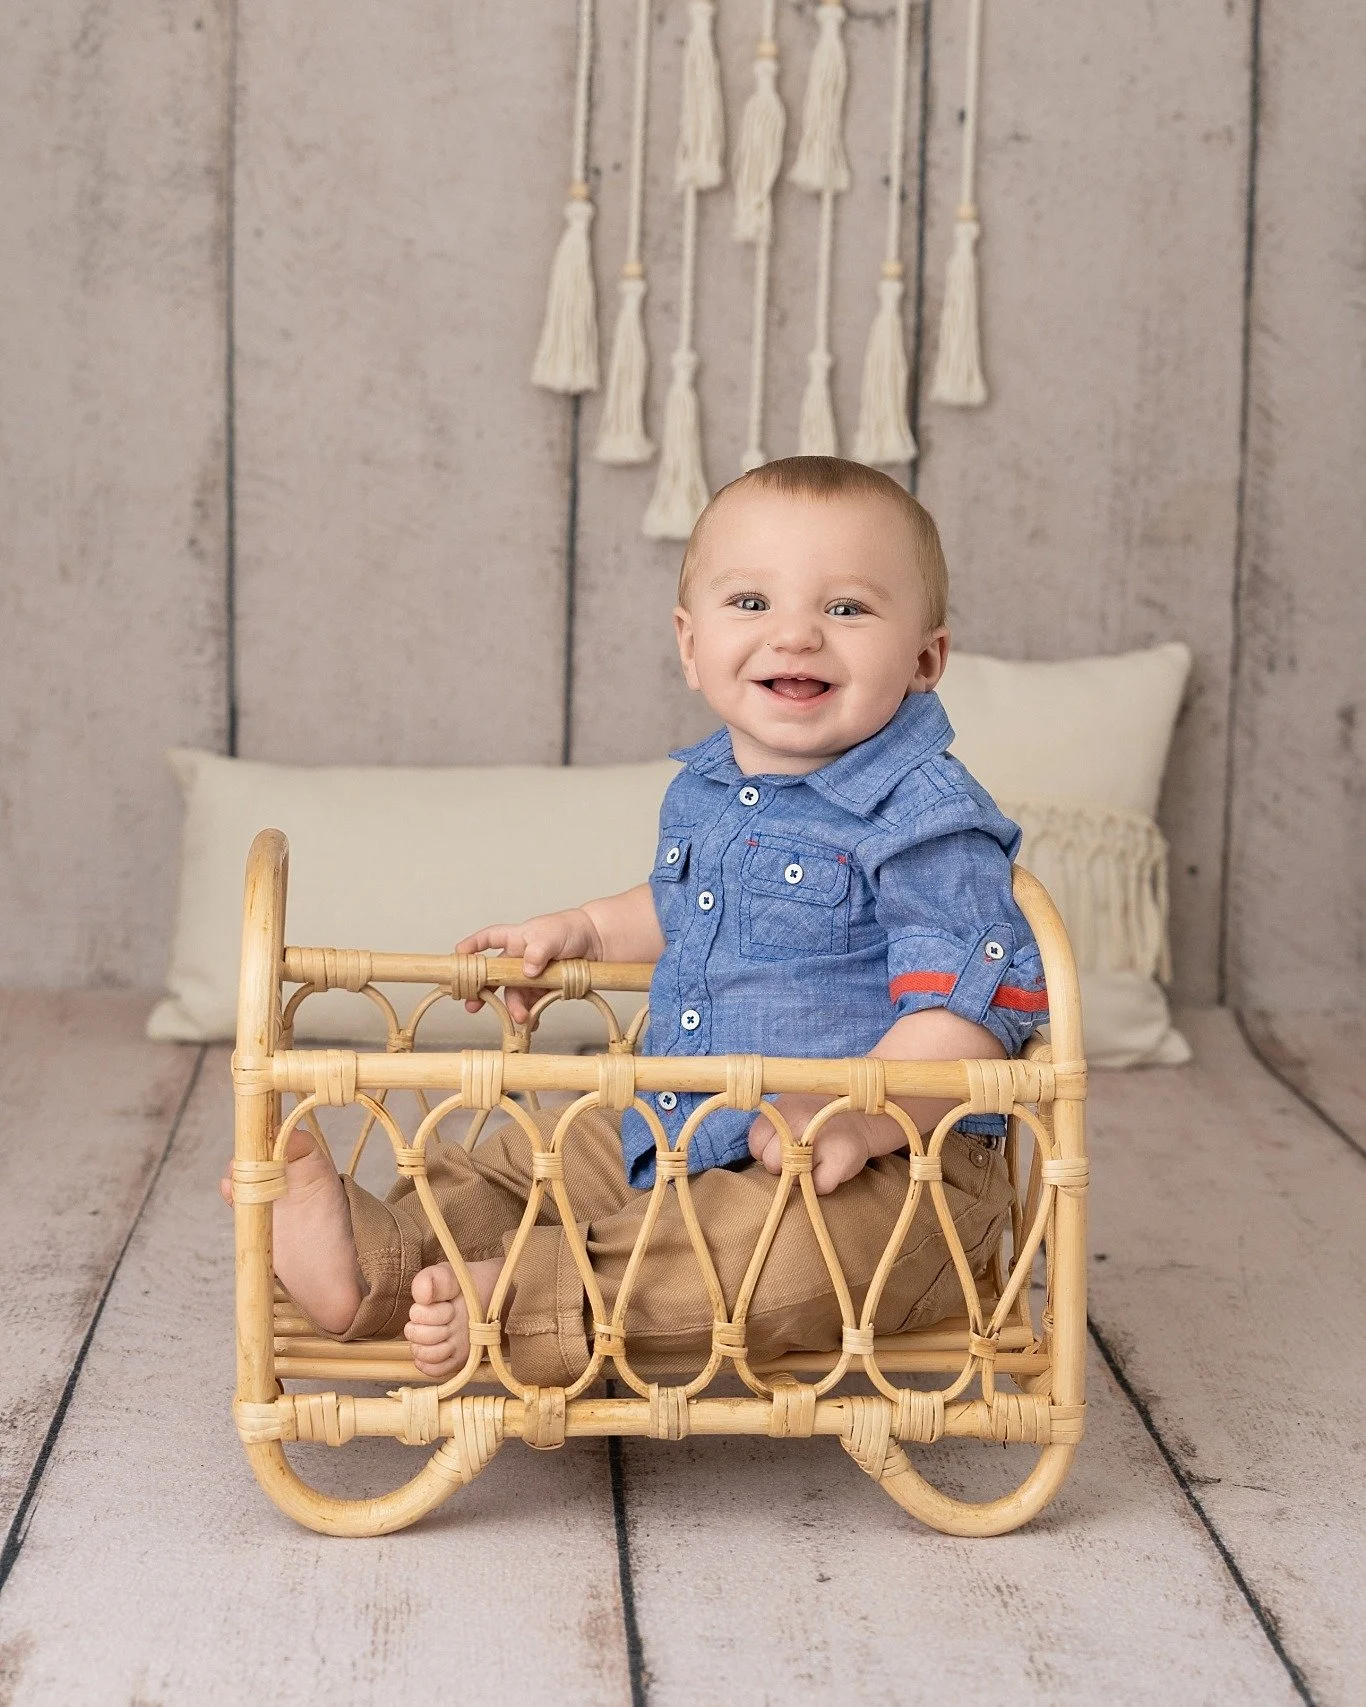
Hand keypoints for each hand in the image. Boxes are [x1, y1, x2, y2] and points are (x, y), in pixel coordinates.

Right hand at [454, 909, 604, 1023]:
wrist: (598, 944)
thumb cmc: (571, 930)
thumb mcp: (554, 935)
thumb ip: (538, 950)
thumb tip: (527, 970)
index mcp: (517, 938)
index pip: (489, 939)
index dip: (472, 946)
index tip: (458, 956)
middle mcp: (519, 958)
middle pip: (496, 975)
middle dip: (482, 991)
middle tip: (472, 1006)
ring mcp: (531, 975)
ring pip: (515, 993)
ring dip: (514, 1007)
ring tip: (521, 1019)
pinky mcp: (544, 989)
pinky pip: (533, 1004)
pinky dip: (532, 1015)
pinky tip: (533, 1024)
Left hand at [747, 1095, 874, 1195]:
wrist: (864, 1117)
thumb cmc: (820, 1115)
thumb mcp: (791, 1107)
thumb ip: (772, 1125)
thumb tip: (759, 1154)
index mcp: (784, 1109)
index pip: (756, 1143)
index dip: (766, 1150)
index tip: (780, 1147)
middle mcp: (799, 1122)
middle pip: (771, 1163)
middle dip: (781, 1165)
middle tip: (799, 1156)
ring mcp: (820, 1142)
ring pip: (791, 1179)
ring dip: (800, 1177)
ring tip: (814, 1162)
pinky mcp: (839, 1161)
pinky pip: (817, 1187)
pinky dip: (821, 1184)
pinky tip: (829, 1168)